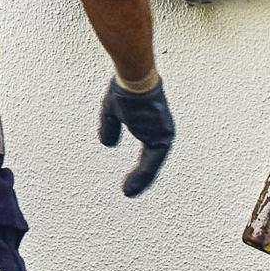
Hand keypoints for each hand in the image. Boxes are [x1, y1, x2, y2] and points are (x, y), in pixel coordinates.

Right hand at [99, 77, 174, 195]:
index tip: (128, 184)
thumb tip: (107, 144)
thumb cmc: (126, 90)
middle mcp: (161, 133)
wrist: (134, 78)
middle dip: (141, 179)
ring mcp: (162, 136)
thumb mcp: (113, 112)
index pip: (149, 154)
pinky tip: (131, 185)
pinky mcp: (160, 138)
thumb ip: (111, 128)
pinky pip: (151, 163)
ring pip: (152, 165)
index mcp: (152, 127)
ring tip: (129, 191)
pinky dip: (142, 176)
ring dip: (141, 180)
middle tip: (128, 191)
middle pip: (152, 162)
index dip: (139, 170)